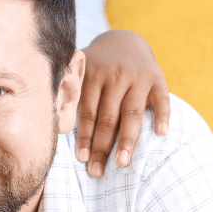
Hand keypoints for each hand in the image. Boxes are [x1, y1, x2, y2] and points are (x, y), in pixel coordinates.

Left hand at [76, 29, 169, 176]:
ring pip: (132, 113)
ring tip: (122, 163)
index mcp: (93, 76)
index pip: (87, 113)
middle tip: (97, 171)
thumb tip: (50, 115)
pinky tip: (160, 134)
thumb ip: (69, 90)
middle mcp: (115, 76)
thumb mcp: (80, 70)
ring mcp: (137, 77)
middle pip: (108, 117)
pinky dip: (162, 116)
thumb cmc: (97, 66)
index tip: (81, 159)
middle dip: (101, 147)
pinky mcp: (158, 78)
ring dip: (127, 140)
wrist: (125, 40)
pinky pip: (162, 100)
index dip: (84, 137)